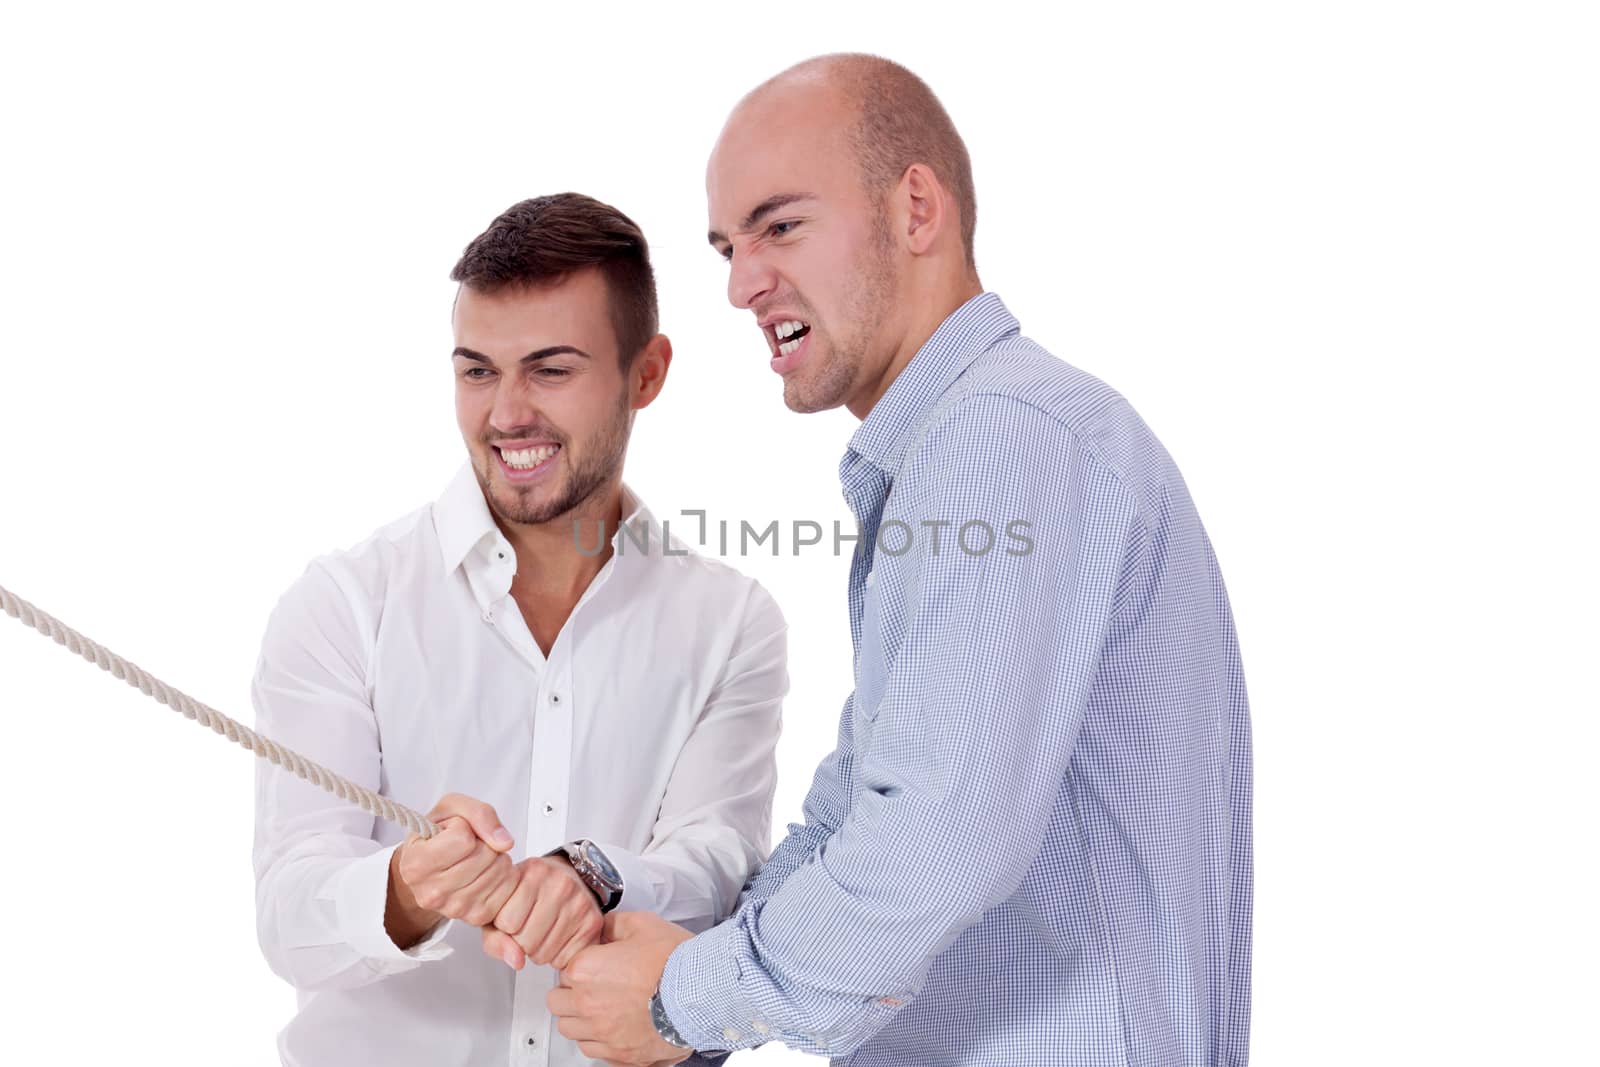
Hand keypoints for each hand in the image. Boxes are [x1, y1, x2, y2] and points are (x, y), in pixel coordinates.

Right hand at [385, 793, 517, 947]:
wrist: (430, 868)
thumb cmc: (438, 836)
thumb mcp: (451, 809)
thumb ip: (478, 813)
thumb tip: (504, 842)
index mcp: (416, 864)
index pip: (463, 839)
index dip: (464, 826)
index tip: (453, 831)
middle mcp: (432, 893)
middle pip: (485, 855)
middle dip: (484, 842)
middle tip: (468, 846)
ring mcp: (454, 909)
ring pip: (500, 870)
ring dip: (496, 858)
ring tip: (476, 858)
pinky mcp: (477, 917)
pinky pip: (509, 888)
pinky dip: (506, 875)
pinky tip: (488, 872)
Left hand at [479, 856, 603, 969]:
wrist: (571, 876)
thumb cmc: (533, 891)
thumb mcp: (504, 904)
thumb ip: (495, 937)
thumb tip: (516, 961)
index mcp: (533, 872)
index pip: (507, 923)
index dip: (505, 926)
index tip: (513, 914)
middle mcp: (560, 884)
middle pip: (525, 943)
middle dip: (521, 942)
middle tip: (530, 924)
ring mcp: (580, 902)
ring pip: (544, 955)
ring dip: (539, 951)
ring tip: (544, 930)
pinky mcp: (593, 922)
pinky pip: (563, 960)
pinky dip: (557, 956)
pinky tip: (558, 937)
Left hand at [546, 911, 695, 1065]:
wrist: (701, 992)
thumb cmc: (675, 961)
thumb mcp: (643, 924)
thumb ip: (614, 924)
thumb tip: (604, 927)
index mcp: (586, 970)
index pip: (563, 969)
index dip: (580, 964)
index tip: (593, 964)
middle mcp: (587, 1004)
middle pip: (557, 1002)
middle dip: (570, 992)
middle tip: (592, 986)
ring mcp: (602, 1033)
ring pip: (570, 1030)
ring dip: (579, 1018)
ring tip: (601, 1008)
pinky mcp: (620, 1054)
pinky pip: (592, 1050)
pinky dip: (598, 1040)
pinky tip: (613, 1027)